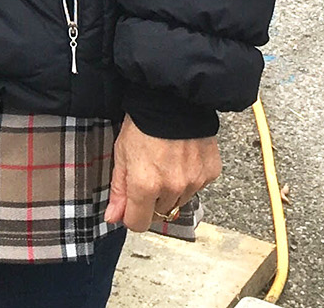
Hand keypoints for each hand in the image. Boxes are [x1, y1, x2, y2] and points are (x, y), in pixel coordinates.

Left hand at [108, 119, 220, 233]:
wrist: (173, 99)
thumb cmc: (142, 124)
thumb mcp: (121, 154)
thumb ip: (119, 190)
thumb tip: (113, 218)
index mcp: (145, 186)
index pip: (139, 224)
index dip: (132, 215)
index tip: (131, 204)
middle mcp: (172, 189)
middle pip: (160, 213)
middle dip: (153, 200)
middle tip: (150, 173)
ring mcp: (194, 182)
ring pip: (180, 201)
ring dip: (173, 190)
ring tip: (167, 163)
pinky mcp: (210, 173)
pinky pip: (198, 186)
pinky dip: (190, 177)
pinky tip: (183, 157)